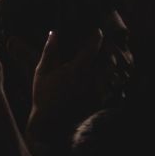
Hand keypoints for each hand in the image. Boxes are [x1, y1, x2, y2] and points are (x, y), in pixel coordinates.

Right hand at [27, 28, 117, 142]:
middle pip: (109, 60)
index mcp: (77, 69)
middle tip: (103, 47)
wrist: (51, 124)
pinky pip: (110, 88)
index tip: (97, 31)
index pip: (93, 46)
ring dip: (110, 66)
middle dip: (108, 52)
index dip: (96, 36)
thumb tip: (54, 32)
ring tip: (104, 62)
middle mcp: (91, 79)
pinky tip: (100, 79)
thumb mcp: (42, 71)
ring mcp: (97, 92)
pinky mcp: (100, 102)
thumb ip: (49, 51)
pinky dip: (108, 81)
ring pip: (112, 74)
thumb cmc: (43, 96)